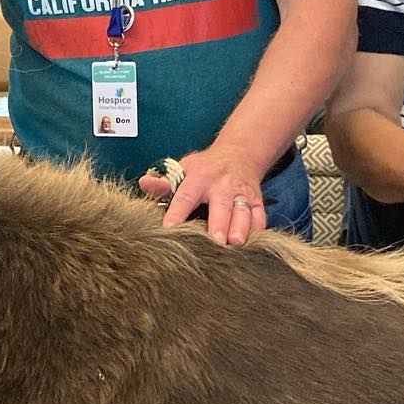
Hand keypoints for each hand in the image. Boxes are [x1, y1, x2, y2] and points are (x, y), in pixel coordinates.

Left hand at [139, 145, 267, 246]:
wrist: (239, 155)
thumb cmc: (205, 169)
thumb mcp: (183, 169)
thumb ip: (164, 182)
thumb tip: (144, 183)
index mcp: (199, 178)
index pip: (185, 197)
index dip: (177, 213)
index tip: (169, 229)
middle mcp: (223, 186)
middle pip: (222, 207)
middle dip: (219, 224)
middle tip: (216, 242)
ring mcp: (242, 195)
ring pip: (244, 213)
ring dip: (241, 229)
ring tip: (235, 244)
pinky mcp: (257, 203)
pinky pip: (260, 218)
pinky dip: (257, 232)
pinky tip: (252, 247)